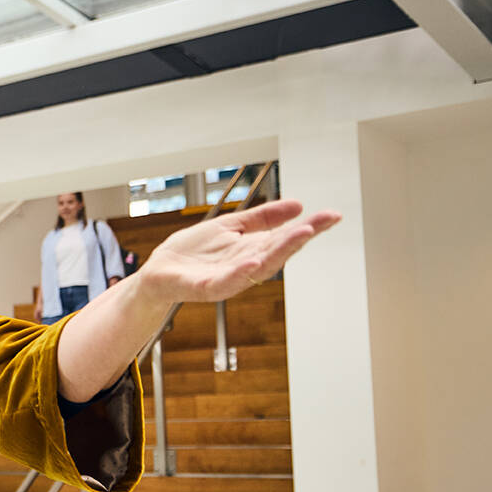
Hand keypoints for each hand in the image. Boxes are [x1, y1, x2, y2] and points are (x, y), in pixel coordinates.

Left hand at [136, 199, 339, 303]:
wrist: (158, 271)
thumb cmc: (193, 252)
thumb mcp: (231, 226)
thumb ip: (263, 217)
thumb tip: (298, 205)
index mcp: (253, 251)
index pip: (286, 238)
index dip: (310, 228)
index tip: (333, 216)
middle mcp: (246, 266)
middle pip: (278, 252)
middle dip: (298, 238)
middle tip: (319, 223)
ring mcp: (227, 278)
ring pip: (258, 267)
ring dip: (279, 252)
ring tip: (299, 235)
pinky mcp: (205, 287)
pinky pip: (226, 281)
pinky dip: (241, 273)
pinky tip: (252, 261)